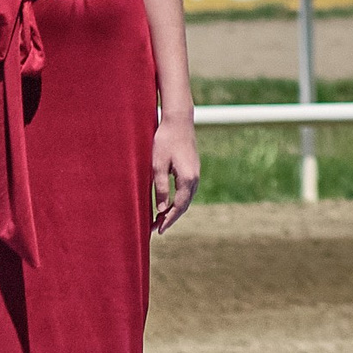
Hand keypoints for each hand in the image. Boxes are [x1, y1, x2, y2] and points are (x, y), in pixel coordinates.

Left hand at [151, 111, 199, 231]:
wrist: (179, 120)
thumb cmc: (165, 141)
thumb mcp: (157, 165)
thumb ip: (160, 188)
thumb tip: (160, 209)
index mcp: (187, 179)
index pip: (178, 207)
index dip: (168, 220)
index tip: (158, 231)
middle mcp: (195, 179)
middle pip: (184, 206)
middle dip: (170, 218)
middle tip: (156, 229)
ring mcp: (196, 174)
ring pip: (186, 200)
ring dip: (174, 210)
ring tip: (160, 220)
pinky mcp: (193, 169)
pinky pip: (187, 192)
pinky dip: (178, 201)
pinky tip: (168, 203)